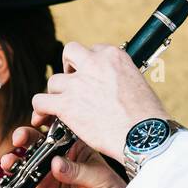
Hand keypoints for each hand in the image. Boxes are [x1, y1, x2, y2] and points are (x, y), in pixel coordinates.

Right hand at [0, 127, 127, 187]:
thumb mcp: (100, 179)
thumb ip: (77, 171)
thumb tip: (56, 164)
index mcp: (74, 152)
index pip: (56, 134)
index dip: (44, 126)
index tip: (36, 123)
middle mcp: (57, 165)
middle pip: (36, 149)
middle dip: (24, 141)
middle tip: (19, 140)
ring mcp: (47, 185)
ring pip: (24, 171)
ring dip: (12, 165)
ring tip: (8, 163)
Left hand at [30, 43, 167, 161]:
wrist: (144, 136)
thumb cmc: (147, 118)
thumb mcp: (137, 84)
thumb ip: (119, 79)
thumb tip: (111, 88)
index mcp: (114, 56)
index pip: (93, 51)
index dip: (89, 66)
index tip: (90, 78)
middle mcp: (94, 64)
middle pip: (70, 53)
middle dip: (69, 68)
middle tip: (72, 85)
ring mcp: (78, 83)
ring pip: (54, 81)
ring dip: (57, 94)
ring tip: (61, 108)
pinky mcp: (66, 104)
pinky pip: (40, 100)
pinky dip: (40, 109)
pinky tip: (43, 117)